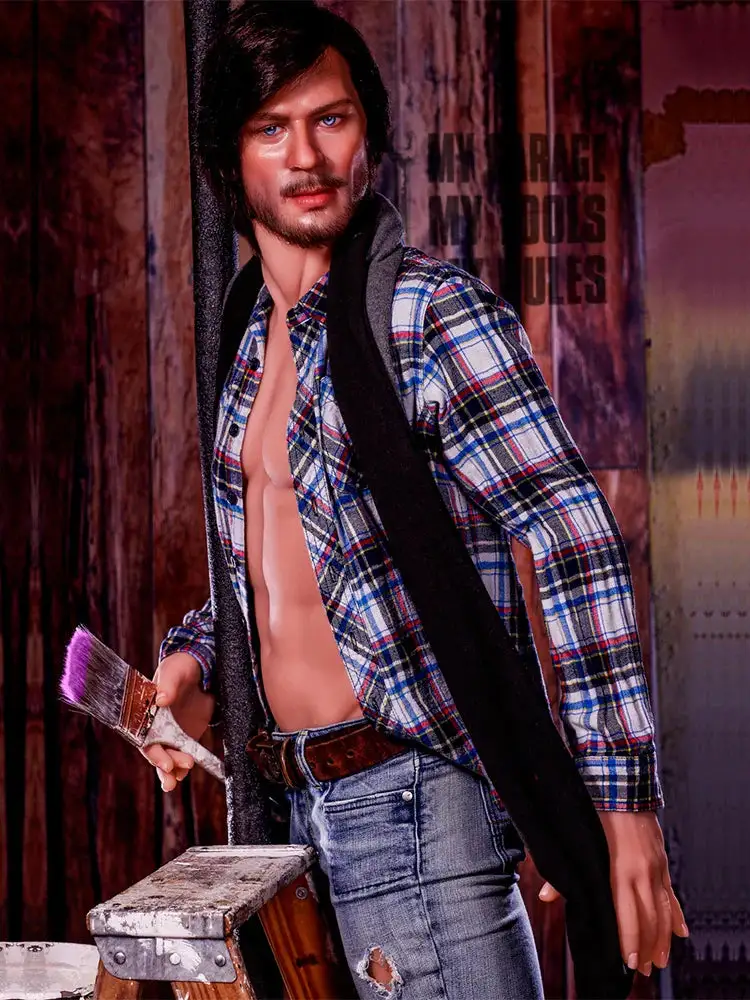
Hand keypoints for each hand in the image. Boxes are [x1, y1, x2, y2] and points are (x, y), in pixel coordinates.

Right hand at [142, 652, 215, 791]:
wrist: (200, 669)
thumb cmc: (181, 668)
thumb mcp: (174, 671)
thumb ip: (168, 684)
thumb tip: (162, 699)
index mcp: (146, 712)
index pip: (145, 737)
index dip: (154, 752)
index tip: (165, 762)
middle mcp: (155, 726)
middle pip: (156, 751)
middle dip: (164, 766)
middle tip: (174, 775)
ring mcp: (170, 732)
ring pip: (168, 756)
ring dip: (171, 771)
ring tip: (175, 782)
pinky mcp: (186, 735)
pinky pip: (183, 753)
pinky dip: (183, 766)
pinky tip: (184, 774)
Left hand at [537, 810, 688, 976]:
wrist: (622, 787)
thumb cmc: (594, 814)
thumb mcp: (577, 842)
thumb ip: (564, 873)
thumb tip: (545, 897)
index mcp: (618, 872)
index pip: (626, 916)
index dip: (629, 942)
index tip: (629, 963)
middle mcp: (641, 874)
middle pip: (649, 920)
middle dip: (647, 948)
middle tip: (644, 970)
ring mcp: (655, 869)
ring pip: (664, 912)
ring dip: (663, 938)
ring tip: (660, 961)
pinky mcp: (662, 862)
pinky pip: (672, 895)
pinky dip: (677, 916)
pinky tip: (680, 933)